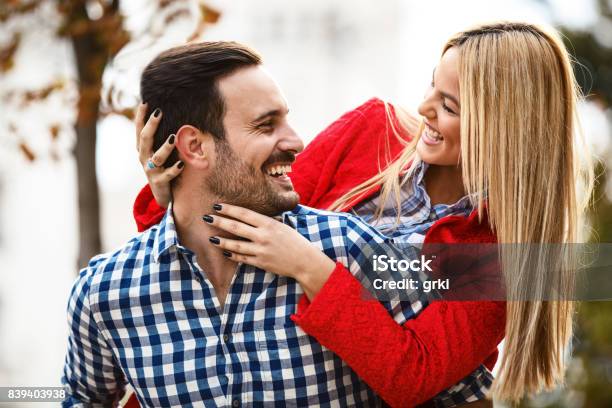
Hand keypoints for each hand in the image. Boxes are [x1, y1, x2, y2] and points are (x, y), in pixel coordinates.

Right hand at [135, 103, 183, 207]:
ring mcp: (150, 170)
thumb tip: (168, 113)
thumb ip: (161, 136)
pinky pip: (167, 175)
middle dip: (151, 125)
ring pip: (156, 157)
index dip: (140, 116)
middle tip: (159, 112)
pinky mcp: (159, 181)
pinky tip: (182, 164)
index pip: (139, 129)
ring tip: (174, 137)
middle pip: (145, 139)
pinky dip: (174, 169)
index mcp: (142, 148)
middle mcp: (144, 157)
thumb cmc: (162, 167)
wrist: (161, 193)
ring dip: (165, 147)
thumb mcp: (158, 150)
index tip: (146, 101)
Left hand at [204, 203, 336, 298]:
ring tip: (211, 237)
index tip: (217, 206)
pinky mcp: (260, 263)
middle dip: (219, 222)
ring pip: (236, 245)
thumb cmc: (294, 240)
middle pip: (236, 227)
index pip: (244, 214)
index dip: (229, 209)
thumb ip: (265, 221)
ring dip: (221, 240)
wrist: (304, 261)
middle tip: (206, 218)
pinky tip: (224, 251)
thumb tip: (247, 215)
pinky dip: (232, 254)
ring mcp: (261, 250)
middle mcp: (263, 236)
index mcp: (268, 223)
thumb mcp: (281, 225)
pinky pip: (242, 258)